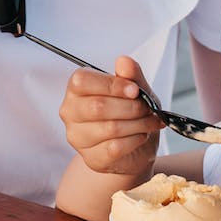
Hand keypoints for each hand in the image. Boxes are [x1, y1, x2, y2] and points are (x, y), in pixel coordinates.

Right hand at [59, 53, 161, 181]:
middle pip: (98, 107)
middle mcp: (70, 113)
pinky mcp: (91, 158)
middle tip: (147, 108)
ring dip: (138, 124)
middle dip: (130, 107)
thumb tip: (124, 61)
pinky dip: (135, 139)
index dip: (112, 85)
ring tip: (150, 121)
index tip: (135, 90)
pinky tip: (142, 135)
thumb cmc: (131, 112)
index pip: (83, 81)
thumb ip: (131, 74)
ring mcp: (78, 138)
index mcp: (77, 90)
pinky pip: (115, 147)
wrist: (136, 147)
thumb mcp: (136, 90)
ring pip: (109, 128)